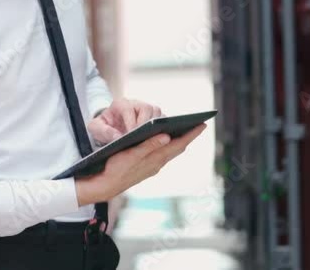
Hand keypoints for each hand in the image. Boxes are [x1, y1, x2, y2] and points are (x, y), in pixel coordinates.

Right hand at [75, 123, 207, 205]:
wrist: (106, 185)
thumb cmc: (116, 168)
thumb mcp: (132, 154)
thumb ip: (149, 145)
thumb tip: (167, 136)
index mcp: (156, 158)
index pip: (179, 144)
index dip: (191, 134)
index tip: (203, 124)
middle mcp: (158, 163)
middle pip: (178, 148)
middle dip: (188, 136)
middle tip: (198, 125)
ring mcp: (153, 167)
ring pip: (171, 152)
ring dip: (179, 141)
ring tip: (185, 131)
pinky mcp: (147, 168)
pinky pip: (163, 155)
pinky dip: (168, 147)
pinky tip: (166, 142)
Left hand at [87, 98, 162, 145]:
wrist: (109, 127)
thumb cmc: (103, 127)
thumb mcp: (96, 128)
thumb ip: (103, 131)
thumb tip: (117, 137)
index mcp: (121, 104)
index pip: (129, 109)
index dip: (131, 122)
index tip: (131, 135)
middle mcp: (136, 104)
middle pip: (147, 108)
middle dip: (146, 124)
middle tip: (144, 139)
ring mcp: (146, 110)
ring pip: (157, 113)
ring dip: (156, 127)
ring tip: (152, 140)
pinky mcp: (154, 118)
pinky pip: (163, 121)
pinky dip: (162, 130)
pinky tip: (159, 141)